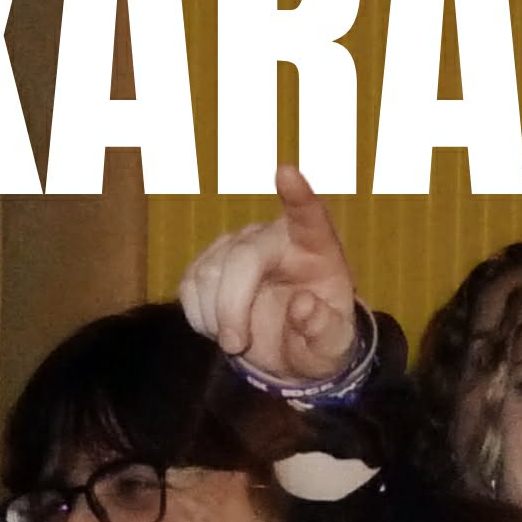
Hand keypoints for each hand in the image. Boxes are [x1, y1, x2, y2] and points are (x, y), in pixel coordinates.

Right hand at [175, 167, 360, 383]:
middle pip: (243, 257)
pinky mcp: (209, 262)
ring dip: (216, 317)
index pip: (309, 214)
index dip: (297, 195)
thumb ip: (324, 329)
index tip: (287, 171)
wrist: (292, 350)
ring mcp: (238, 246)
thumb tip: (303, 306)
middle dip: (232, 305)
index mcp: (318, 248)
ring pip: (210, 272)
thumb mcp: (332, 347)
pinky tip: (220, 329)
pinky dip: (199, 316)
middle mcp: (275, 237)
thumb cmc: (320, 340)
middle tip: (235, 346)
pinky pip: (189, 285)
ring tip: (239, 341)